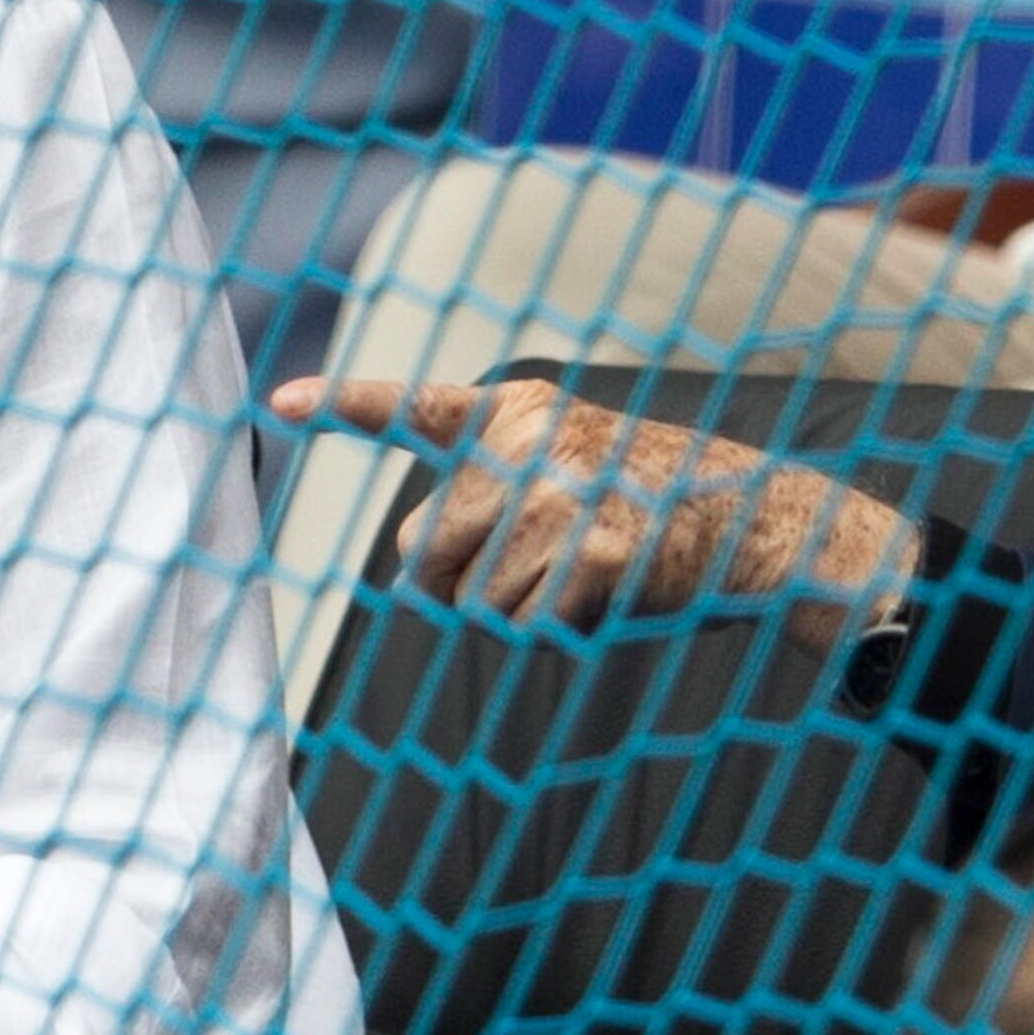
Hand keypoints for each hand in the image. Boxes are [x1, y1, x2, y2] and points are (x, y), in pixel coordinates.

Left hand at [269, 376, 915, 625]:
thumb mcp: (567, 463)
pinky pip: (527, 629)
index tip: (276, 402)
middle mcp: (530, 446)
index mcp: (518, 412)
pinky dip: (558, 632)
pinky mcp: (593, 553)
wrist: (757, 521)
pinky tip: (605, 598)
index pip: (415, 409)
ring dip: (516, 615)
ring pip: (472, 604)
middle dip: (455, 588)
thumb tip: (420, 585)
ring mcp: (562, 497)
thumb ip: (487, 497)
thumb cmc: (649, 502)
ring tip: (584, 577)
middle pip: (422, 554)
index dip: (344, 404)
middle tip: (529, 573)